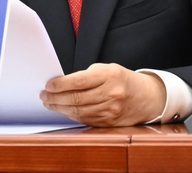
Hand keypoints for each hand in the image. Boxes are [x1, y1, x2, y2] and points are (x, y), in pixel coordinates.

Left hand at [40, 63, 166, 126]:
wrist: (147, 97)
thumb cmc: (122, 80)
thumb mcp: (107, 69)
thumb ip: (86, 76)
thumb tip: (61, 84)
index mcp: (110, 75)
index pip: (79, 81)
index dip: (60, 84)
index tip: (48, 85)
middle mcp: (112, 93)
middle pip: (76, 98)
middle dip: (56, 98)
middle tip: (44, 95)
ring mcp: (111, 110)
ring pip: (79, 111)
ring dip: (60, 108)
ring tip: (50, 103)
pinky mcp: (110, 122)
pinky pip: (86, 120)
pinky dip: (72, 116)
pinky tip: (64, 110)